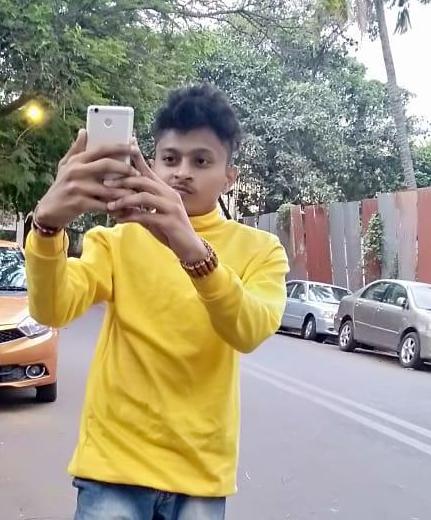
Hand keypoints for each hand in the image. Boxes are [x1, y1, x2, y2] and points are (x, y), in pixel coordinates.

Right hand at [36, 130, 140, 228]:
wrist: (50, 210)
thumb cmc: (62, 186)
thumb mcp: (66, 166)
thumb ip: (77, 149)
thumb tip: (84, 131)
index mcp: (77, 160)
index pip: (101, 148)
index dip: (120, 147)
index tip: (134, 147)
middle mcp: (77, 171)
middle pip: (107, 165)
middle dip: (126, 168)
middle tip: (138, 173)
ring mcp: (78, 187)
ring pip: (108, 188)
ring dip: (124, 192)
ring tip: (135, 193)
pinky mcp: (80, 203)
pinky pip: (103, 205)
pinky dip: (116, 207)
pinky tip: (125, 208)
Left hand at [107, 147, 207, 262]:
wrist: (189, 248)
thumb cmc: (170, 230)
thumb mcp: (153, 216)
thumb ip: (139, 208)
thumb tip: (119, 203)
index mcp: (165, 190)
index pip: (149, 171)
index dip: (137, 158)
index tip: (125, 146)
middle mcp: (169, 195)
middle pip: (144, 180)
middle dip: (123, 181)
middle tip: (105, 183)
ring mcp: (171, 208)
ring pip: (144, 197)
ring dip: (125, 200)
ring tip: (110, 205)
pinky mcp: (170, 222)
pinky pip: (147, 216)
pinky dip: (131, 217)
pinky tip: (120, 219)